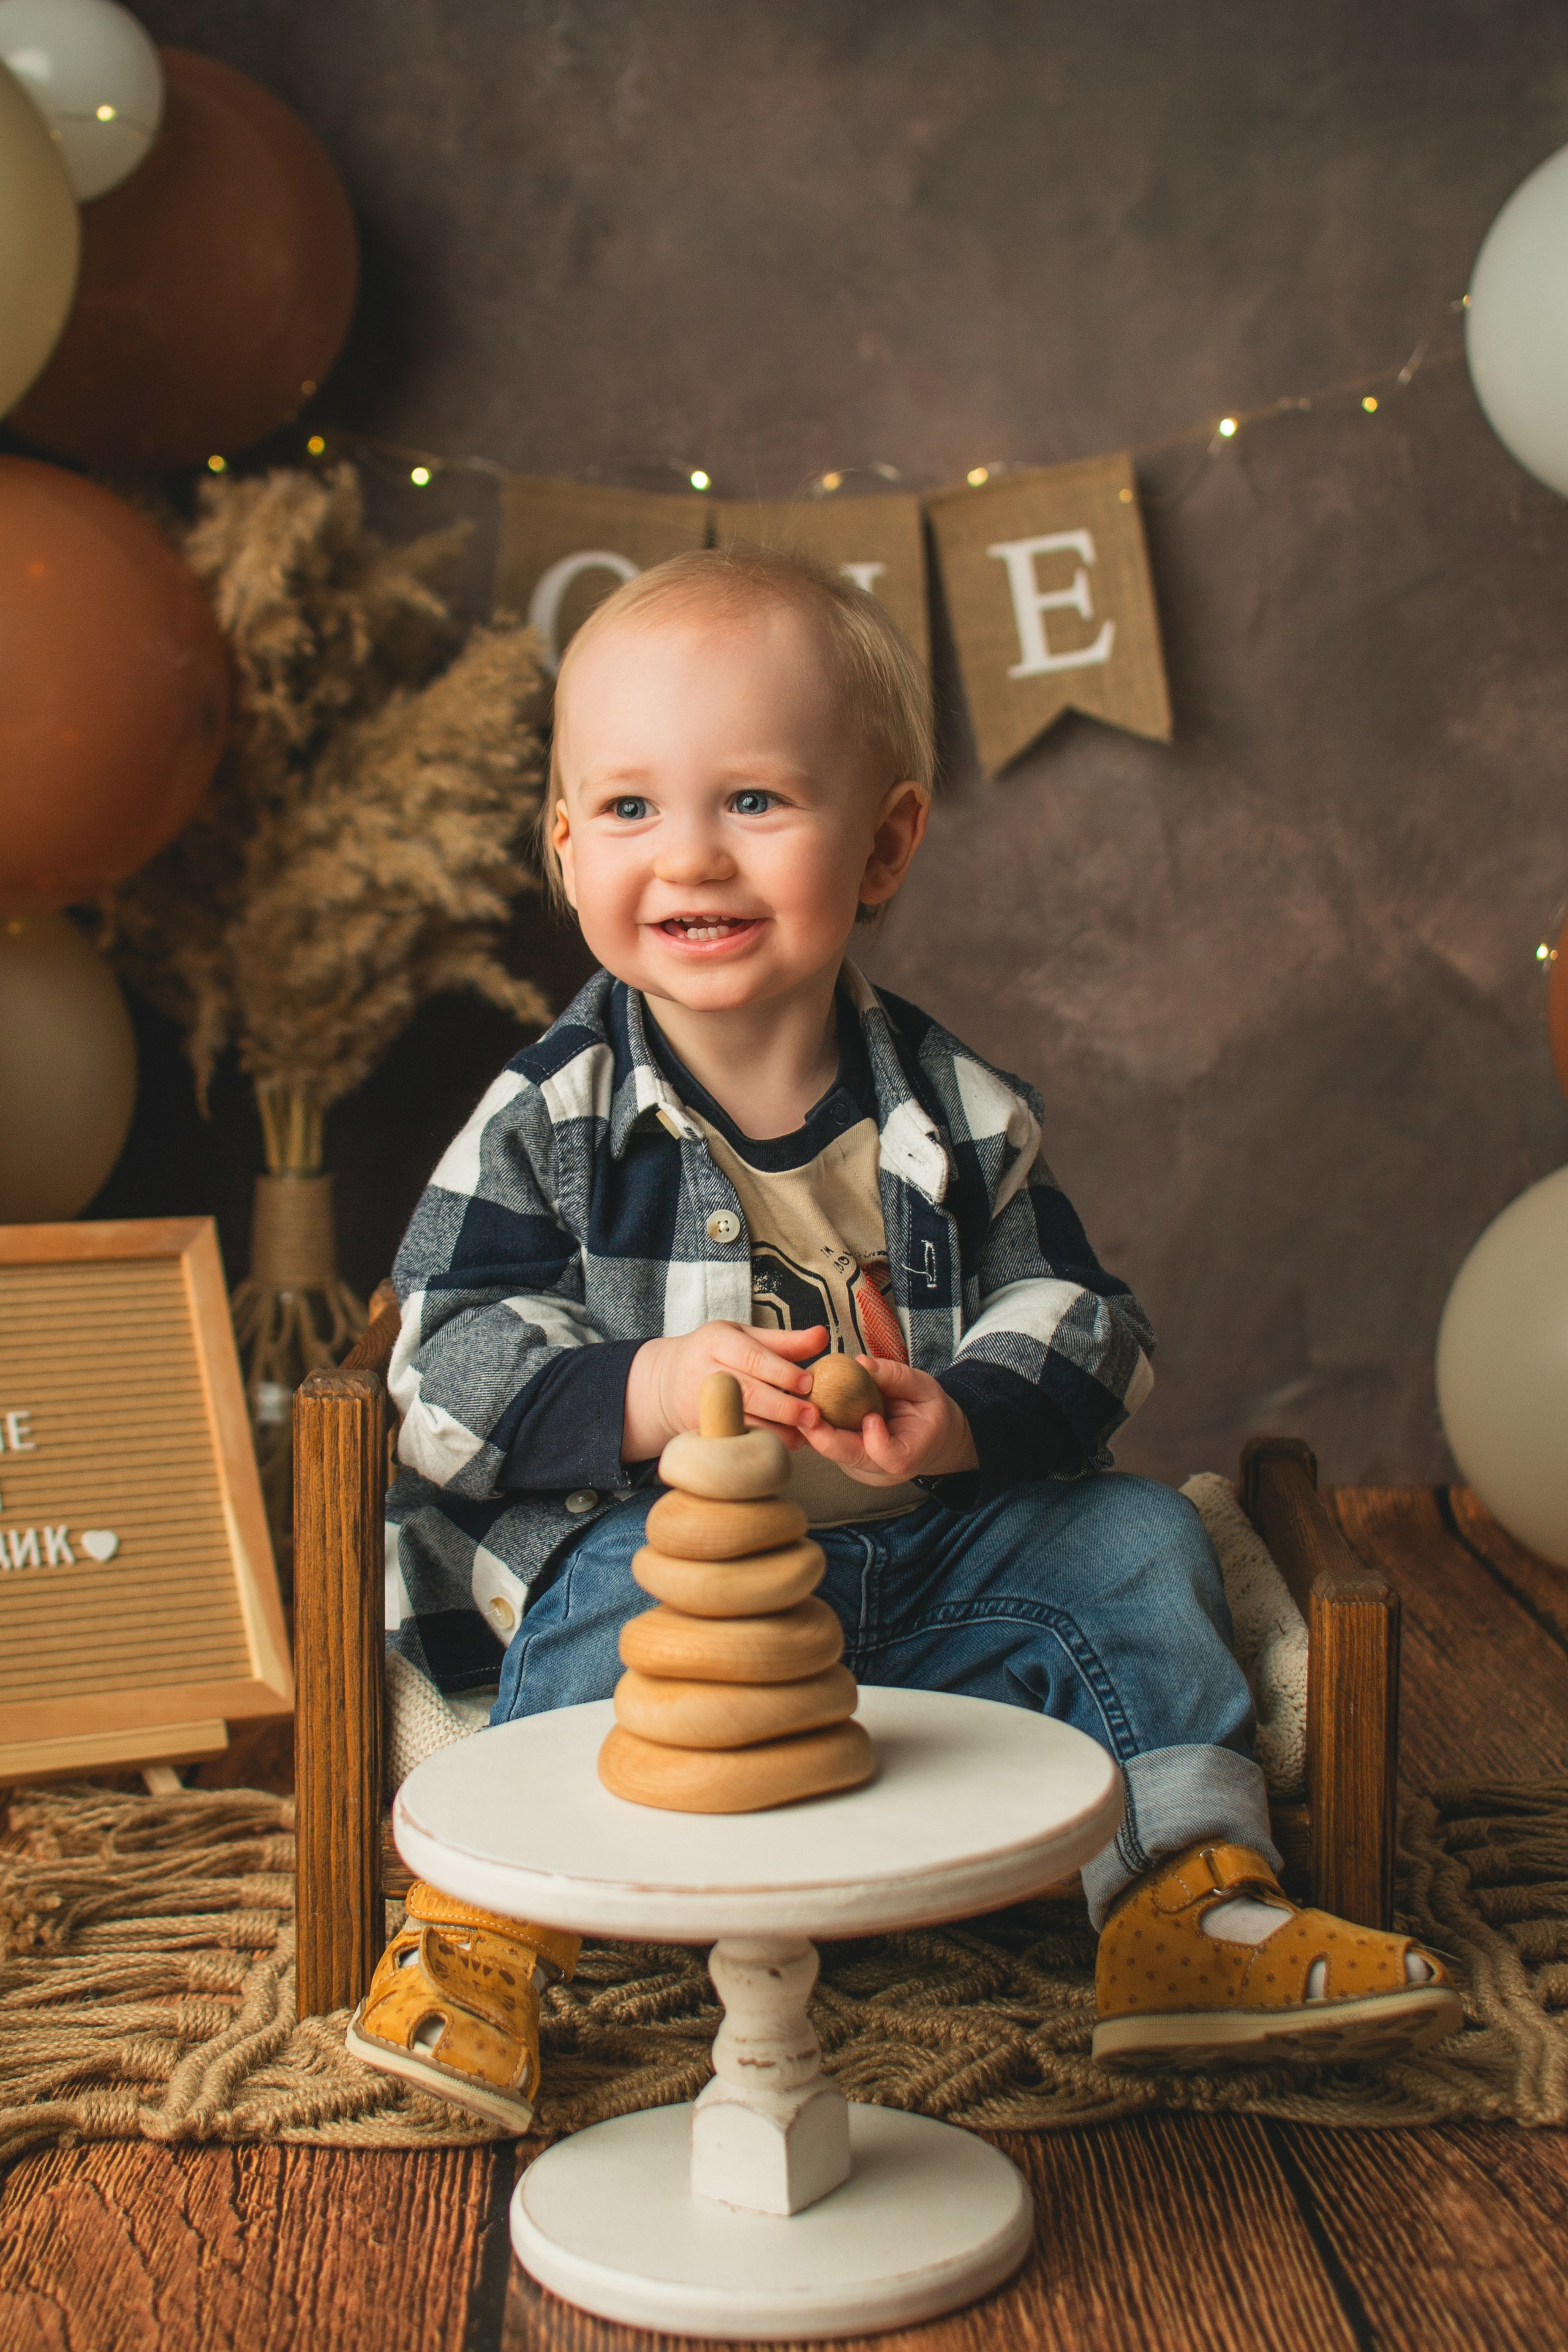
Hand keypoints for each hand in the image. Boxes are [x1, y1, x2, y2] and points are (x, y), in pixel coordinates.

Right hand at [623, 1322, 827, 1460]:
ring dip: (777, 1432)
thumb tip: (823, 1337)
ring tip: (804, 1434)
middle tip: (814, 1416)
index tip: (808, 1383)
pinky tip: (781, 1444)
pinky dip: (759, 1444)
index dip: (782, 1372)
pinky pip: (734, 1439)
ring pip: (742, 1421)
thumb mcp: (744, 1337)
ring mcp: (699, 1404)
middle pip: (748, 1392)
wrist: (666, 1382)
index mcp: (716, 1341)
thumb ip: (784, 1341)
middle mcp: (705, 1372)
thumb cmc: (716, 1354)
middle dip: (784, 1407)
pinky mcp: (700, 1429)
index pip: (752, 1357)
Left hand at [799, 1354, 977, 1486]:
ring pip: (832, 1451)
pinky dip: (819, 1426)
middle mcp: (881, 1471)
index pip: (889, 1456)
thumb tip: (862, 1363)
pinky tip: (809, 1405)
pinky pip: (829, 1445)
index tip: (871, 1417)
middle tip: (805, 1407)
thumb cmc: (929, 1414)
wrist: (932, 1440)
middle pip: (848, 1456)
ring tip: (802, 1400)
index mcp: (908, 1456)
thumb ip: (897, 1377)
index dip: (876, 1439)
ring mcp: (862, 1470)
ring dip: (815, 1427)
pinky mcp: (848, 1463)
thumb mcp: (925, 1388)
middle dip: (822, 1433)